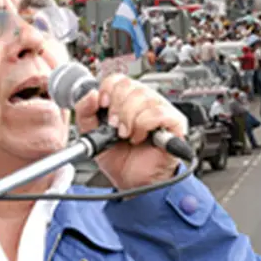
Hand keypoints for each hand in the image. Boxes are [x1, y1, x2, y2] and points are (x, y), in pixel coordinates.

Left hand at [74, 74, 187, 189]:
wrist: (132, 181)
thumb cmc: (119, 159)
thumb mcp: (93, 135)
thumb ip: (85, 113)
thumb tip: (90, 94)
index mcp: (128, 101)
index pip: (119, 79)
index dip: (108, 89)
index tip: (103, 105)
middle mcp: (146, 102)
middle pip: (130, 85)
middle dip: (117, 107)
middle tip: (115, 126)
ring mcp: (162, 110)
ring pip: (143, 97)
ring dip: (129, 119)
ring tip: (128, 135)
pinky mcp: (175, 123)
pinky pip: (157, 113)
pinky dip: (144, 125)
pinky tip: (141, 137)